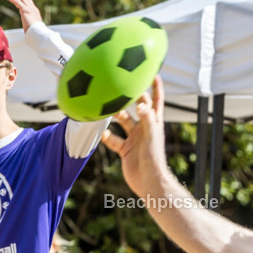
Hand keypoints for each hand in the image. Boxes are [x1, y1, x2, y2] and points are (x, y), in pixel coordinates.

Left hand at [2, 0, 41, 31]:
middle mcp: (33, 8)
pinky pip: (16, 1)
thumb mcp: (32, 26)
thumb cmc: (35, 33)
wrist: (39, 34)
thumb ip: (29, 23)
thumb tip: (26, 26)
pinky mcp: (26, 10)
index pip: (28, 0)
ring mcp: (30, 8)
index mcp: (34, 11)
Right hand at [100, 79, 167, 197]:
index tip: (151, 70)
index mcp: (154, 122)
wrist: (149, 182)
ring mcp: (134, 138)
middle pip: (136, 106)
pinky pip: (112, 138)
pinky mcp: (125, 149)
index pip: (156, 99)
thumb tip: (142, 103)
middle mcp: (144, 128)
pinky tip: (97, 129)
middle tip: (116, 81)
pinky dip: (104, 134)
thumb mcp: (151, 136)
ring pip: (121, 120)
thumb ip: (147, 119)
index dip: (155, 85)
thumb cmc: (154, 159)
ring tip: (102, 102)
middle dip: (128, 94)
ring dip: (113, 112)